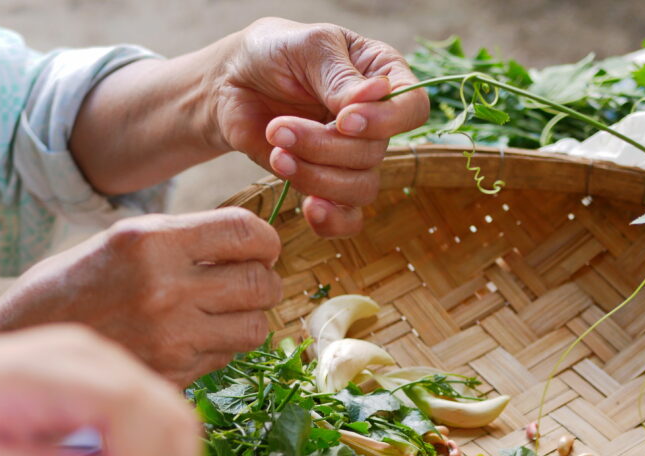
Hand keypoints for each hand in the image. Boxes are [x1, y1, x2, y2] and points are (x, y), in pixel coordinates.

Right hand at [0, 208, 282, 387]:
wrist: (18, 347)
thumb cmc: (69, 287)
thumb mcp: (120, 241)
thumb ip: (180, 239)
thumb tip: (244, 242)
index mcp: (151, 242)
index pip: (247, 233)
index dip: (265, 241)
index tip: (261, 248)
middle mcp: (165, 289)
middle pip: (260, 284)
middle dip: (265, 281)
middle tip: (251, 281)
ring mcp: (170, 338)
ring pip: (254, 328)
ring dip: (250, 318)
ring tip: (227, 311)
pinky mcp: (171, 376)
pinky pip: (225, 358)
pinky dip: (222, 347)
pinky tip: (196, 337)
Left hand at [213, 18, 429, 236]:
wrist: (231, 85)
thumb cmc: (273, 52)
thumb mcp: (306, 46)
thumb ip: (340, 76)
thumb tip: (377, 94)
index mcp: (383, 76)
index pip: (413, 107)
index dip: (385, 121)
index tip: (343, 119)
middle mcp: (376, 122)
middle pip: (376, 153)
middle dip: (325, 146)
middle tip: (279, 127)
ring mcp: (351, 157)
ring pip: (361, 188)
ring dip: (316, 176)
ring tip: (277, 153)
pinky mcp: (326, 184)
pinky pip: (347, 219)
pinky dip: (331, 220)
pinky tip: (308, 207)